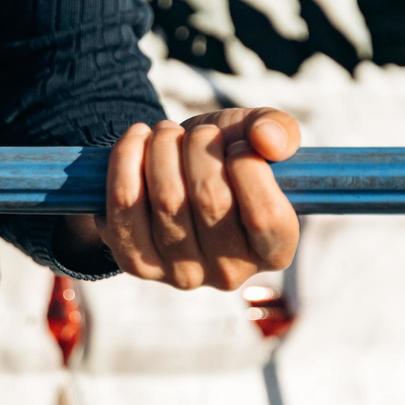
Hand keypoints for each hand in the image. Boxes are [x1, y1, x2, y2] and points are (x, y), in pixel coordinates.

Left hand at [93, 109, 300, 289]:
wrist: (172, 171)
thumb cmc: (225, 156)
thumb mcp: (258, 136)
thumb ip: (279, 130)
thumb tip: (267, 139)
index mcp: (275, 250)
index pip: (265, 215)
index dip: (248, 166)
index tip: (237, 144)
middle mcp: (230, 273)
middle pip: (211, 200)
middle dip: (201, 146)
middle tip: (200, 132)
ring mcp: (181, 274)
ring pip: (167, 198)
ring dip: (164, 147)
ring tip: (169, 133)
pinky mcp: (136, 263)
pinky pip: (125, 204)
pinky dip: (126, 159)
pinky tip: (137, 139)